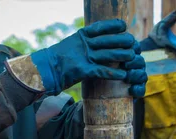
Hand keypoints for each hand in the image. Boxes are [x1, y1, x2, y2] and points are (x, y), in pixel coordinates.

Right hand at [6, 19, 147, 96]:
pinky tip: (123, 74)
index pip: (101, 27)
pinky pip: (101, 71)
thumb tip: (95, 42)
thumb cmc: (57, 60)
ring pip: (108, 54)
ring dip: (122, 55)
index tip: (124, 26)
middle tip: (133, 43)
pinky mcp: (82, 70)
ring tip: (133, 57)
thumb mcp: (70, 46)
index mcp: (81, 36)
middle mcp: (83, 44)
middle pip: (108, 40)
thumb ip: (83, 43)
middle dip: (123, 41)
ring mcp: (83, 57)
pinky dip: (113, 73)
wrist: (42, 70)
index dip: (114, 26)